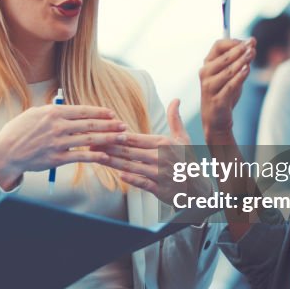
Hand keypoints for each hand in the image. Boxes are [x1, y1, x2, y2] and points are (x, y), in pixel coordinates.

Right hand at [0, 104, 127, 189]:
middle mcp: (57, 126)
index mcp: (53, 113)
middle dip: (110, 125)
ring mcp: (58, 143)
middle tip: (123, 125)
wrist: (6, 153)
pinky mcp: (57, 159)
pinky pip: (80, 157)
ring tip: (120, 138)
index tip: (111, 114)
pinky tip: (105, 156)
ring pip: (89, 140)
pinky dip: (95, 157)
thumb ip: (52, 111)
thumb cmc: (18, 132)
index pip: (82, 111)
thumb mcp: (33, 113)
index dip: (100, 112)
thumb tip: (68, 110)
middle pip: (90, 124)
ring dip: (108, 139)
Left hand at [93, 99, 209, 205]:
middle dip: (109, 147)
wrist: (198, 188)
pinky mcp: (160, 189)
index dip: (117, 135)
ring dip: (113, 162)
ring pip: (132, 166)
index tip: (102, 131)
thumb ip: (175, 119)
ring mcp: (160, 173)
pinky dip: (131, 179)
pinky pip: (143, 182)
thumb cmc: (187, 161)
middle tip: (91, 143)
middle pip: (129, 151)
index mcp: (164, 143)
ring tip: (97, 157)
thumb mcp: (183, 139)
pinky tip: (119, 175)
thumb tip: (176, 99)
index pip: (135, 138)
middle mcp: (161, 157)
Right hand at [200, 38, 254, 142]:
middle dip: (239, 49)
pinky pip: (230, 85)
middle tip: (253, 44)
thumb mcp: (231, 75)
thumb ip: (240, 61)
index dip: (233, 42)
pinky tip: (247, 69)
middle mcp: (205, 74)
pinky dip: (239, 76)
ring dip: (241, 61)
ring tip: (252, 53)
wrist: (216, 120)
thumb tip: (252, 44)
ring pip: (228, 70)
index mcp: (207, 65)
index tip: (248, 41)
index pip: (218, 46)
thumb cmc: (224, 94)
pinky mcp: (217, 99)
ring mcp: (209, 87)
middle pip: (223, 57)